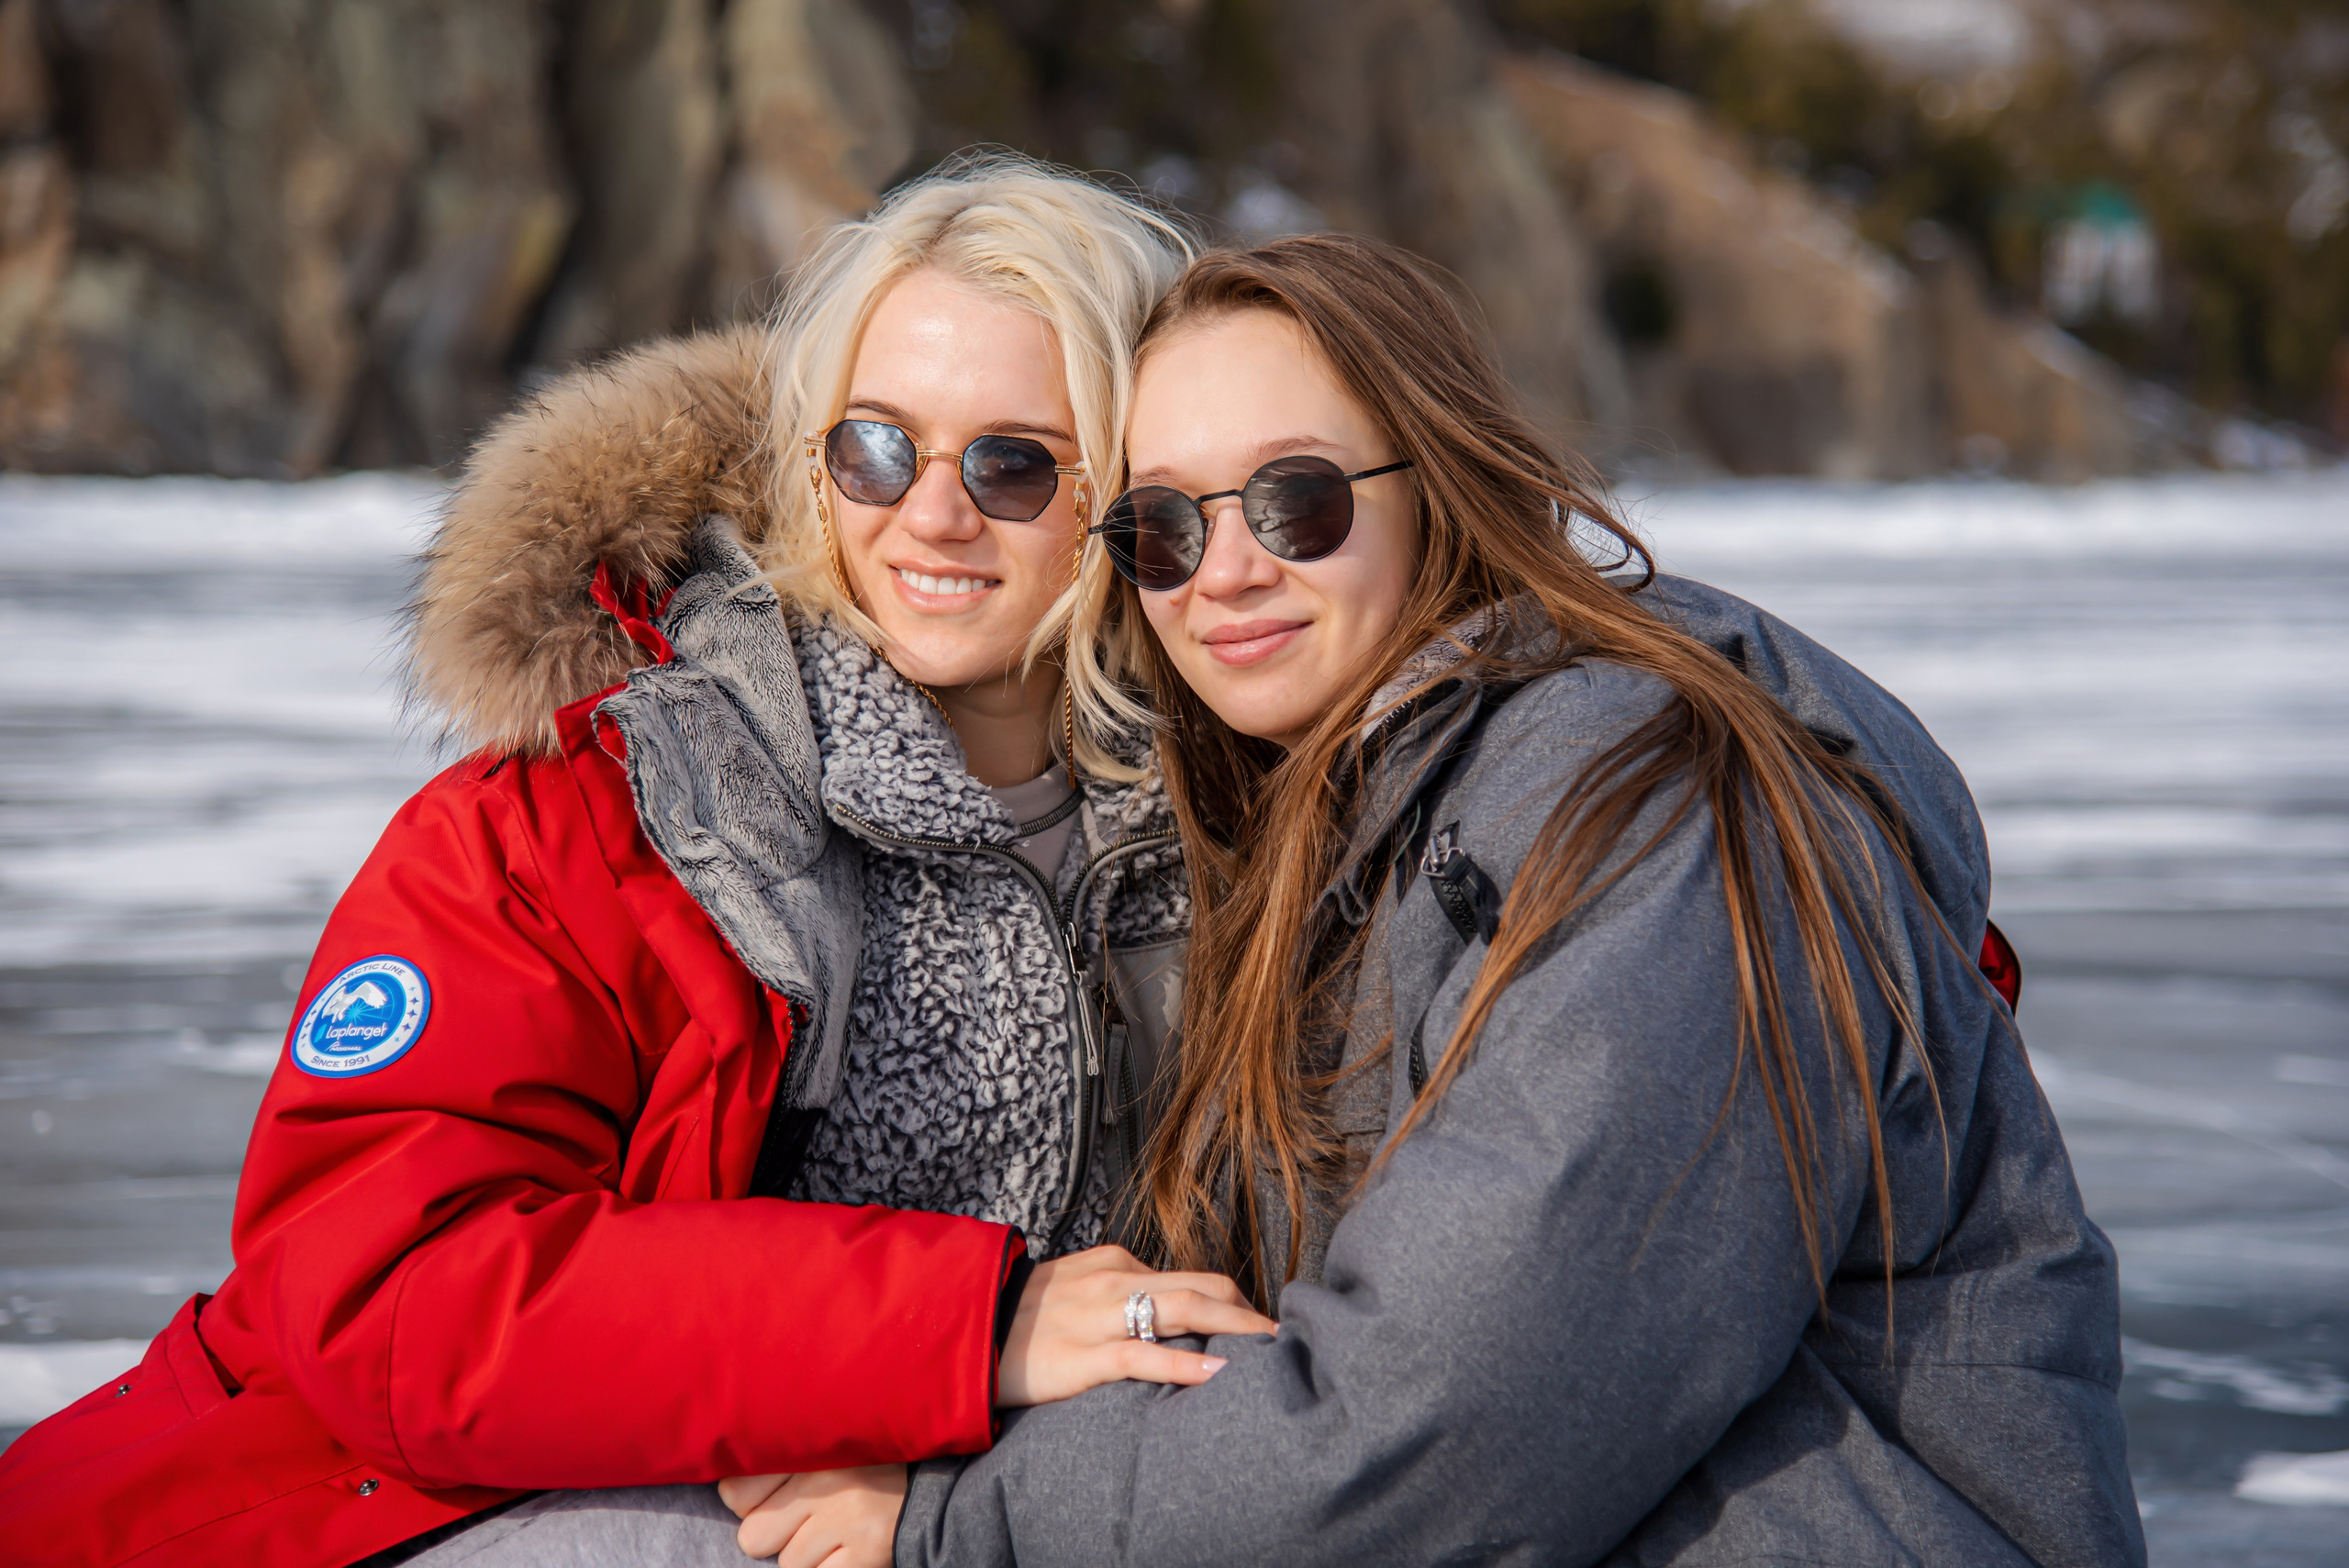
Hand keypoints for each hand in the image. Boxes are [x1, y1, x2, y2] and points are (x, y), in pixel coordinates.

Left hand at [718, 1465, 904, 1565]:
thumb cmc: (862, 1475)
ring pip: (788, 1563)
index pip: (736, 1493)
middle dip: (776, 1538)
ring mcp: (847, 1517)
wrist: (933, 1493)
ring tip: (838, 1531)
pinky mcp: (867, 1552)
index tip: (781, 1498)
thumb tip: (726, 1493)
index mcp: (809, 1447)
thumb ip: (775, 1467)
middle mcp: (824, 1480)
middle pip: (753, 1537)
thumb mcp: (821, 1455)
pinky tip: (852, 1548)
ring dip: (809, 1556)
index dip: (752, 1506)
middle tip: (807, 1522)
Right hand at [995, 1243, 1276, 1407]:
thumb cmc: (1018, 1316)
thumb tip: (1164, 1318)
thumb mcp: (1074, 1290)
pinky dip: (1186, 1364)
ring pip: (1185, 1311)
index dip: (1233, 1304)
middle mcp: (1116, 1279)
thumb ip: (1118, 1297)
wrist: (958, 1326)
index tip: (1259, 1330)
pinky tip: (1217, 1375)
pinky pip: (1143, 1355)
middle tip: (1286, 1341)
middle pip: (1204, 1288)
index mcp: (1116, 1263)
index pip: (1192, 1278)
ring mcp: (1100, 1314)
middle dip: (1251, 1315)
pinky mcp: (1082, 1352)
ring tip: (1273, 1355)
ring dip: (1238, 1332)